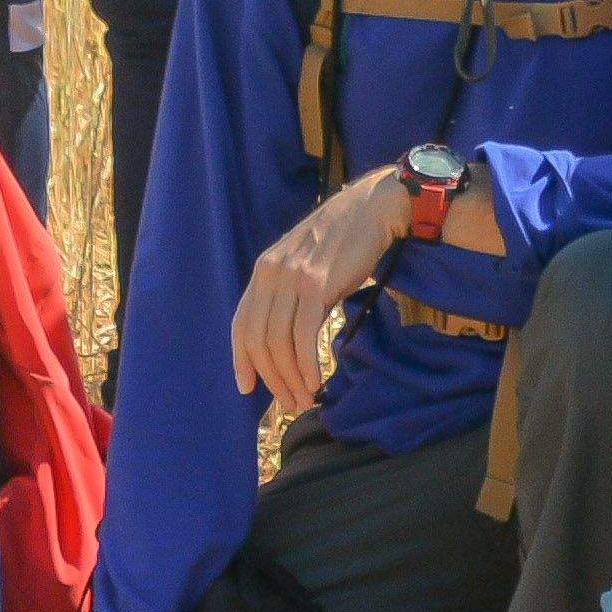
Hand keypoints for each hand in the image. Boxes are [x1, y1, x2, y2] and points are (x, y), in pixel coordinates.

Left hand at [231, 168, 413, 413]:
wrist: (371, 209)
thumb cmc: (343, 240)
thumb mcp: (304, 263)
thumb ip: (290, 293)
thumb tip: (287, 338)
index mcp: (264, 269)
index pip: (241, 324)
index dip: (241, 359)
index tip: (247, 387)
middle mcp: (271, 273)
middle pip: (259, 340)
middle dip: (271, 378)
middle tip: (289, 402)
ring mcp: (293, 279)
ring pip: (279, 343)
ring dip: (291, 378)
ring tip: (304, 397)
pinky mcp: (318, 286)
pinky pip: (303, 336)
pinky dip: (306, 365)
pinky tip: (316, 381)